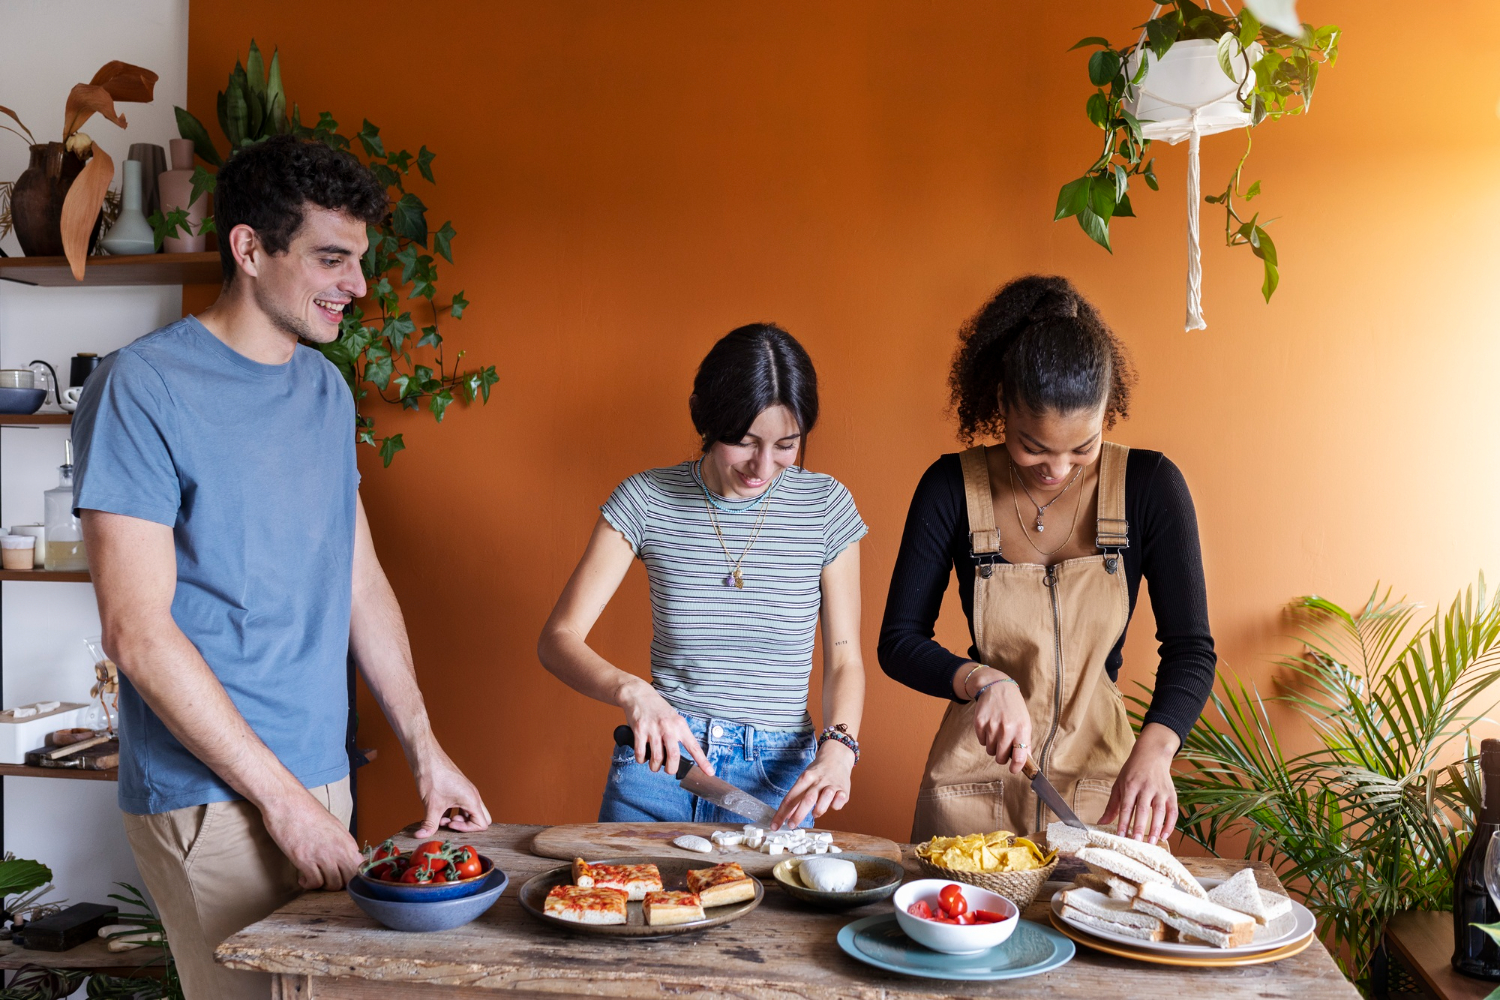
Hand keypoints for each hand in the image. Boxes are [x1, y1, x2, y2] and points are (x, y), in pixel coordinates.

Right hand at [260, 788, 362, 890]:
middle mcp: (339, 849)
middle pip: (349, 880)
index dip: (352, 878)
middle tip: (327, 880)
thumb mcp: (333, 827)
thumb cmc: (308, 812)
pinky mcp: (304, 859)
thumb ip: (341, 844)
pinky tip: (303, 877)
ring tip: (314, 877)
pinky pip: (314, 883)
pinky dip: (309, 884)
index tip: (342, 878)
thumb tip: (345, 859)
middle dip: (339, 885)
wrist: (288, 803)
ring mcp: (322, 855)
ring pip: (332, 885)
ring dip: (323, 885)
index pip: (360, 869)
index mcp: (347, 841)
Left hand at [412, 745, 491, 838]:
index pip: (482, 824)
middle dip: (466, 825)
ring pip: (471, 811)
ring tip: (441, 818)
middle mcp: (472, 795)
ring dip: (459, 819)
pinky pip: (462, 805)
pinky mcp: (458, 789)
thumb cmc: (433, 776)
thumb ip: (429, 824)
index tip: (450, 825)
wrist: (426, 757)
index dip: (466, 829)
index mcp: (471, 799)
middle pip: (481, 818)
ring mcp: (466, 791)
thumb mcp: (431, 805)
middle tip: (450, 822)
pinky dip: (453, 812)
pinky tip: (438, 812)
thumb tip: (421, 836)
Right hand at [617, 678, 711, 776]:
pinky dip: (641, 760)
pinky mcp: (639, 730)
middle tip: (669, 770)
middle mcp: (668, 727)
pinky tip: (642, 758)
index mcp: (680, 725)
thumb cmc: (658, 709)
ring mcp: (653, 729)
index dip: (702, 761)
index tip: (709, 772)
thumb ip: (678, 734)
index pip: (694, 746)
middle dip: (671, 769)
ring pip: (656, 757)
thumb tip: (679, 755)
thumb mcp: (674, 718)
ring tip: (654, 765)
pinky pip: (640, 752)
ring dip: (654, 767)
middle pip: (673, 756)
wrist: (639, 695)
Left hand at [770, 741, 853, 829]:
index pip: (790, 798)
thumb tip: (786, 816)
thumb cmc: (817, 773)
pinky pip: (838, 802)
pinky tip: (833, 803)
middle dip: (798, 815)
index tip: (775, 825)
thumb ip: (796, 798)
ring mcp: (831, 785)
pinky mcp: (843, 790)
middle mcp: (818, 781)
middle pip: (807, 799)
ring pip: (824, 800)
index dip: (781, 814)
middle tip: (791, 826)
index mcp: (805, 778)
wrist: (837, 757)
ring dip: (818, 810)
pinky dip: (835, 806)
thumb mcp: (804, 781)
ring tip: (815, 813)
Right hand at [965, 667, 1030, 773]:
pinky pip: (981, 742)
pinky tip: (990, 726)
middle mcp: (1006, 728)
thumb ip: (1025, 742)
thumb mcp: (1025, 722)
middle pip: (1001, 757)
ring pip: (990, 751)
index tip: (1014, 770)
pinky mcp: (979, 723)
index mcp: (1021, 729)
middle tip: (1004, 748)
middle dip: (1002, 757)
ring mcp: (991, 726)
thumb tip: (1025, 762)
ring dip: (993, 746)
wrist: (997, 687)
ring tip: (997, 733)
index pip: (1019, 756)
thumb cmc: (1014, 708)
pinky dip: (985, 738)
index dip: (1016, 767)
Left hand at [1100, 722, 1180, 841]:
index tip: (1121, 837)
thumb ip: (1112, 806)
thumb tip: (1101, 823)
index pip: (1126, 807)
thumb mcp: (1119, 784)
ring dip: (1156, 828)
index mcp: (1130, 785)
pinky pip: (1173, 811)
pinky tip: (1164, 835)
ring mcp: (1160, 791)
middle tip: (1136, 843)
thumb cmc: (1132, 771)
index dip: (1123, 823)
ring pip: (1160, 812)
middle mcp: (1146, 788)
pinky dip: (1170, 824)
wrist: (1152, 753)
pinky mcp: (1171, 794)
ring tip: (1151, 843)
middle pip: (1143, 810)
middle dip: (1140, 828)